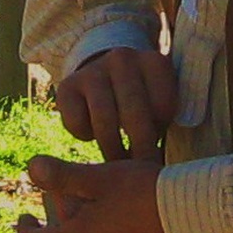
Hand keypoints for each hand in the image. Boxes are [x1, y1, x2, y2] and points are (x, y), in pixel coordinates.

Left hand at [15, 155, 172, 232]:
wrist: (191, 212)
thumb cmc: (141, 192)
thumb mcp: (97, 178)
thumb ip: (62, 175)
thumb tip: (31, 167)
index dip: (26, 231)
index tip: (24, 216)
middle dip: (55, 218)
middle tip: (60, 190)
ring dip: (76, 221)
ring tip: (86, 191)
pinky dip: (95, 227)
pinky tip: (109, 204)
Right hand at [55, 47, 176, 160]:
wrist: (102, 74)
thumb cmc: (141, 101)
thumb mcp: (159, 104)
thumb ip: (165, 123)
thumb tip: (162, 168)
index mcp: (154, 62)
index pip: (162, 107)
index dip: (160, 136)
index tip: (159, 156)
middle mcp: (123, 59)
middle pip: (133, 115)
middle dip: (138, 151)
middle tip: (139, 174)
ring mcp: (93, 70)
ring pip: (105, 122)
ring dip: (112, 151)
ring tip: (117, 169)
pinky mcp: (67, 85)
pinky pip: (78, 123)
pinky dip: (85, 136)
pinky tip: (92, 136)